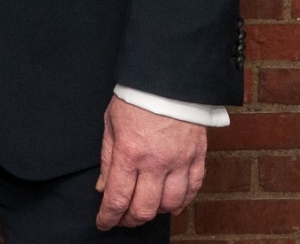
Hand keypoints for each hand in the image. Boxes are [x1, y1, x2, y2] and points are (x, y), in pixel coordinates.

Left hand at [95, 96, 205, 230]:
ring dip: (155, 213)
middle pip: (144, 209)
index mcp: (130, 152)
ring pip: (170, 205)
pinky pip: (192, 190)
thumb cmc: (137, 97)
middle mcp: (156, 162)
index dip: (108, 217)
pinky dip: (182, 202)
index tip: (103, 223)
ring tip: (145, 208)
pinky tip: (172, 204)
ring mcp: (179, 161)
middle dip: (129, 220)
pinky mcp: (197, 157)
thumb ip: (107, 158)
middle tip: (122, 219)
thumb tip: (102, 187)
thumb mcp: (111, 124)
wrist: (169, 77)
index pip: (117, 198)